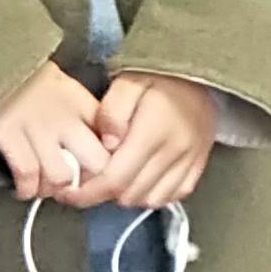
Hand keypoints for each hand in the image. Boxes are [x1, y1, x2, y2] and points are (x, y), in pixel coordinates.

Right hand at [0, 63, 104, 202]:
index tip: (101, 176)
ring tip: (47, 189)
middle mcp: (67, 119)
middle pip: (96, 164)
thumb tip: (102, 152)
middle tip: (76, 189)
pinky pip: (27, 174)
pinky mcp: (9, 134)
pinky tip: (25, 188)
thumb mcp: (72, 94)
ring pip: (61, 176)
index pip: (114, 144)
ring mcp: (37, 128)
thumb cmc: (34, 84)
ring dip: (54, 189)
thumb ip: (89, 121)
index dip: (111, 166)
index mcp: (85, 108)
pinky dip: (27, 189)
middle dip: (88, 184)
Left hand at [85, 73, 220, 210]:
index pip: (116, 178)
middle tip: (88, 182)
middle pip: (131, 194)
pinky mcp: (200, 163)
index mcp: (153, 131)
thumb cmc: (159, 77)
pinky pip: (175, 195)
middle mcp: (175, 151)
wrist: (200, 72)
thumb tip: (107, 143)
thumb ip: (112, 111)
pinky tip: (141, 181)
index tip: (70, 193)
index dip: (89, 192)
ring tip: (115, 179)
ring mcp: (190, 160)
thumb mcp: (128, 82)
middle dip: (104, 194)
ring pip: (151, 199)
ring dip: (128, 196)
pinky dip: (154, 194)